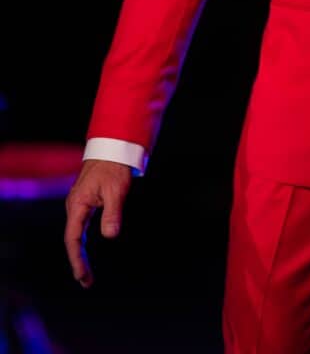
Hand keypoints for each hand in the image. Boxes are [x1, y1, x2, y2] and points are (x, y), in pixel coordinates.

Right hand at [64, 159, 131, 286]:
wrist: (113, 148)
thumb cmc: (113, 167)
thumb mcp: (116, 190)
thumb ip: (113, 213)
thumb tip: (110, 236)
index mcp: (78, 204)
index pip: (73, 238)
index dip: (76, 258)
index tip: (82, 275)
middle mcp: (75, 206)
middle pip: (73, 239)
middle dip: (78, 261)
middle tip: (86, 282)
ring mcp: (80, 203)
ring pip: (76, 233)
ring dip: (80, 253)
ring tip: (86, 272)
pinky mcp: (87, 201)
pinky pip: (82, 226)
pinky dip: (84, 241)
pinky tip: (88, 250)